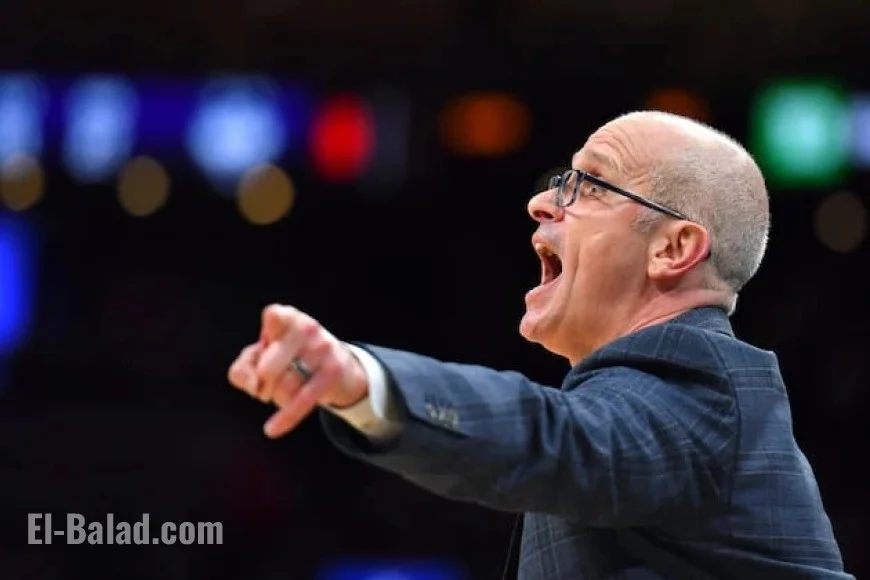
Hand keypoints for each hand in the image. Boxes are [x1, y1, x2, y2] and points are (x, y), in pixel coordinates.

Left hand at [228, 304, 368, 437]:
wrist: (339, 368)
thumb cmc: (292, 358)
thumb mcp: (263, 356)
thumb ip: (243, 368)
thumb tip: (252, 384)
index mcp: (289, 317)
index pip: (273, 315)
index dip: (261, 339)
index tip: (263, 350)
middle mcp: (308, 327)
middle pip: (266, 368)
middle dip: (261, 385)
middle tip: (265, 385)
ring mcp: (323, 349)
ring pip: (284, 386)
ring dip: (277, 397)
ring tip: (283, 392)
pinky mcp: (333, 372)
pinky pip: (303, 399)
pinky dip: (285, 417)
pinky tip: (272, 429)